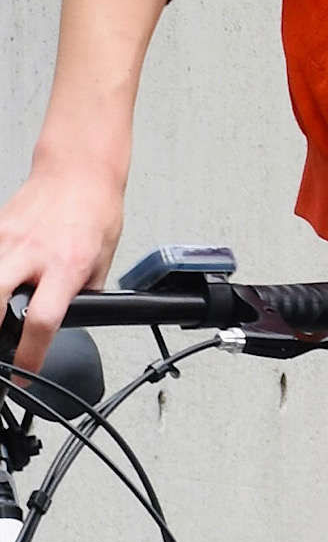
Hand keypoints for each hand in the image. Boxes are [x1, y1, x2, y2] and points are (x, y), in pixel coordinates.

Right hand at [0, 162, 123, 373]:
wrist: (79, 168)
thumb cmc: (95, 209)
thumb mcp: (103, 258)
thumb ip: (84, 292)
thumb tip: (72, 320)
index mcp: (66, 264)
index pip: (42, 320)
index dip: (30, 355)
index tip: (23, 372)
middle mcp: (33, 253)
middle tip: (0, 347)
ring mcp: (8, 239)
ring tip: (3, 317)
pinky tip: (5, 281)